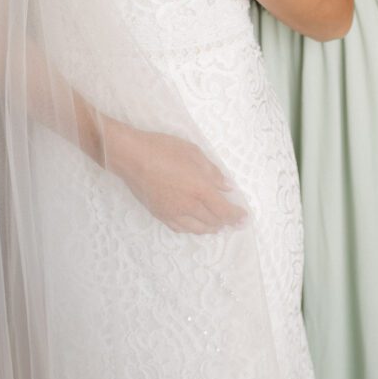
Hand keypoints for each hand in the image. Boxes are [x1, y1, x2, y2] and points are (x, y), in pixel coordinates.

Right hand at [105, 119, 246, 234]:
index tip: (244, 218)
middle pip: (213, 222)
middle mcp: (189, 206)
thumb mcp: (193, 153)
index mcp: (201, 190)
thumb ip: (213, 172)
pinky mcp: (160, 215)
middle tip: (233, 223)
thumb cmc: (164, 149)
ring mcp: (173, 213)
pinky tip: (194, 226)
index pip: (224, 210)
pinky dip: (192, 229)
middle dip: (226, 223)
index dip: (236, 216)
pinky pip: (180, 228)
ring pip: (197, 228)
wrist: (133, 157)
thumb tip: (227, 187)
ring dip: (210, 228)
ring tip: (217, 227)